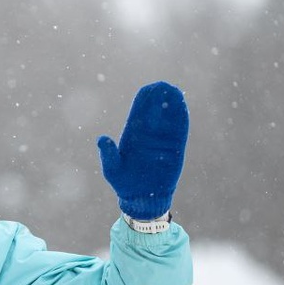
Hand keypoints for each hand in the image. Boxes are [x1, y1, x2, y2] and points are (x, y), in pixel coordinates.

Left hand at [97, 81, 188, 219]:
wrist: (143, 198)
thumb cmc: (124, 183)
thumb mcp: (112, 169)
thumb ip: (108, 154)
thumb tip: (101, 139)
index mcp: (132, 134)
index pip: (139, 111)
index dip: (146, 99)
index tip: (151, 88)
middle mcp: (148, 134)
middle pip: (156, 111)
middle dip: (160, 97)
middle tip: (164, 86)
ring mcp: (162, 141)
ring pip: (168, 118)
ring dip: (172, 105)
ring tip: (175, 91)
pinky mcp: (175, 149)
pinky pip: (179, 131)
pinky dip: (181, 119)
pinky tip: (183, 108)